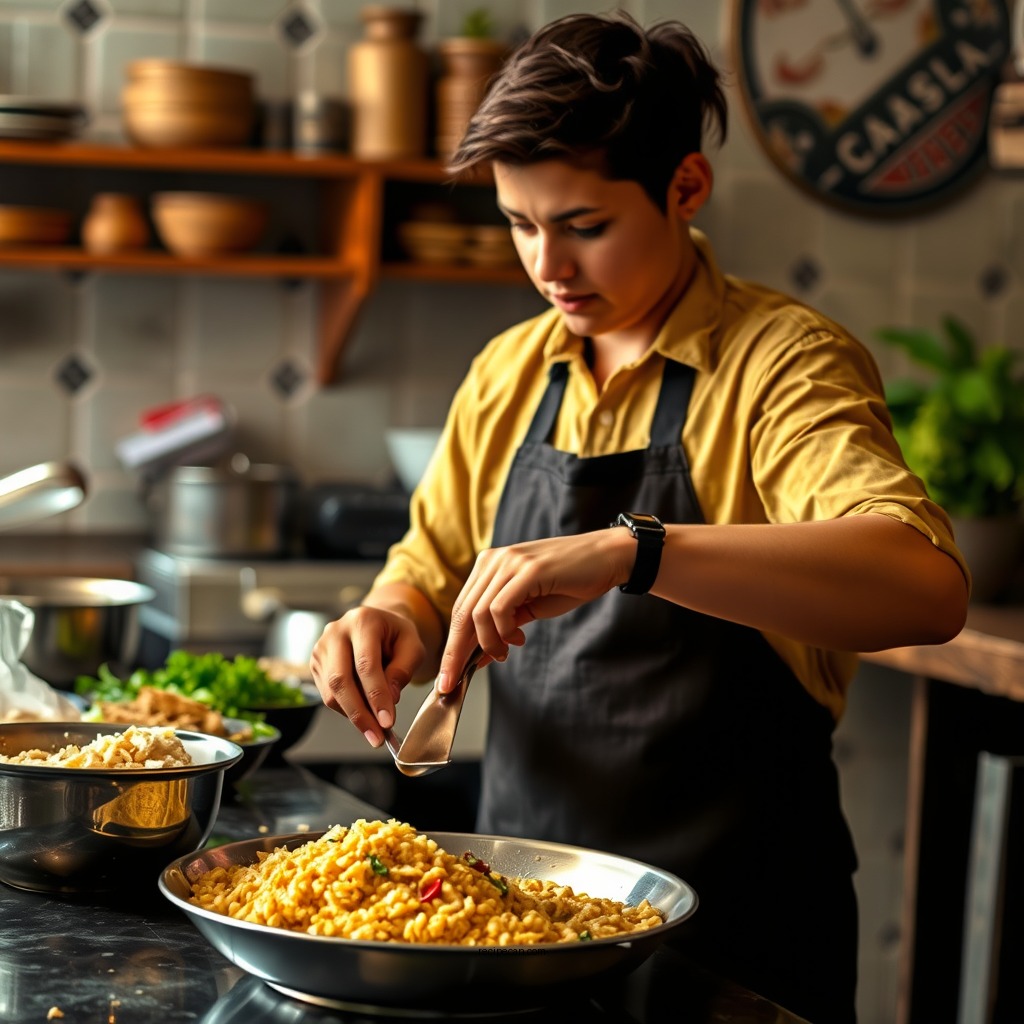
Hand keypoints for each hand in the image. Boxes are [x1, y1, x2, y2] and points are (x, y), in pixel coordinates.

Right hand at [310, 605, 425, 746]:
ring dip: (353, 716)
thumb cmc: (397, 636)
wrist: (379, 625)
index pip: (366, 664)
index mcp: (363, 621)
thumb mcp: (413, 646)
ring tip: (374, 731)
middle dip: (360, 713)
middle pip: (341, 680)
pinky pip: (328, 694)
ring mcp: (322, 647)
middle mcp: (336, 631)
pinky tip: (364, 715)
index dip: (376, 696)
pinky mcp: (316, 664)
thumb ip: (403, 670)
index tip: (387, 722)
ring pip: (331, 691)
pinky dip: (346, 710)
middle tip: (377, 736)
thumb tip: (390, 699)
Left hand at [437, 528, 632, 691]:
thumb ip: (501, 627)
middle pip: (462, 612)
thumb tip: (477, 657)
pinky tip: (519, 638)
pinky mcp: (527, 570)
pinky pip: (499, 608)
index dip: (452, 645)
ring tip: (505, 653)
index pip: (460, 609)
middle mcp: (494, 560)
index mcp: (489, 565)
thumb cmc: (569, 582)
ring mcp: (510, 562)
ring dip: (489, 643)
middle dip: (456, 652)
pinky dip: (504, 631)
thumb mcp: (528, 608)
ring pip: (477, 613)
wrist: (605, 559)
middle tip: (454, 681)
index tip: (448, 675)